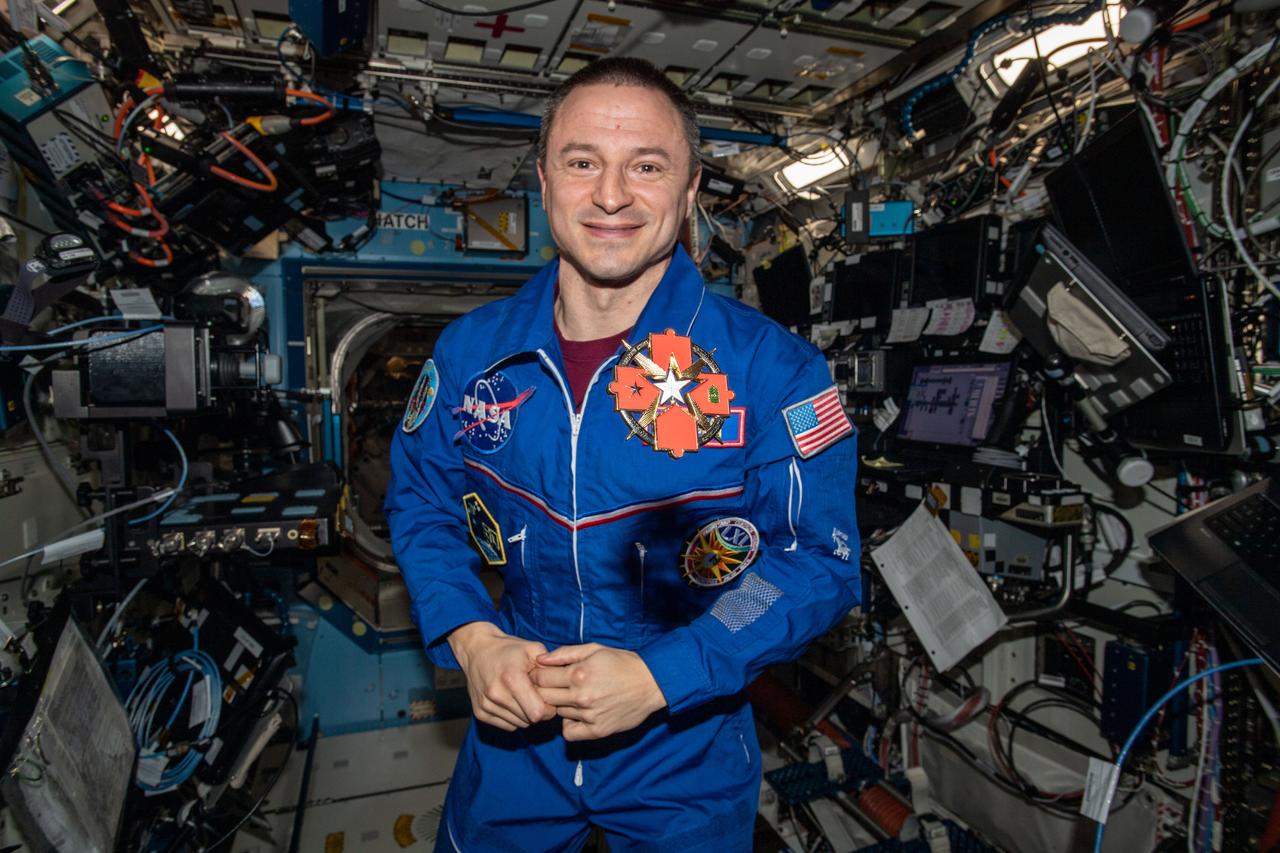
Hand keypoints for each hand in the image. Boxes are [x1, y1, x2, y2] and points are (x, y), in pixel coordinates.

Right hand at [448, 622, 556, 730]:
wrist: (477, 650)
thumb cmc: (508, 649)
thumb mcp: (533, 649)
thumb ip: (551, 667)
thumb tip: (563, 685)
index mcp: (512, 678)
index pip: (538, 712)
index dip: (549, 708)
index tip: (548, 697)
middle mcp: (497, 694)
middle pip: (530, 720)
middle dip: (538, 711)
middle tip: (537, 696)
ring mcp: (487, 705)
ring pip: (519, 725)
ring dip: (526, 715)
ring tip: (524, 696)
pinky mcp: (480, 713)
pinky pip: (507, 726)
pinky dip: (514, 717)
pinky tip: (513, 701)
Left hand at [531, 643, 667, 740]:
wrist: (651, 683)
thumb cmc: (622, 663)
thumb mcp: (594, 649)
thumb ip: (564, 653)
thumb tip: (540, 659)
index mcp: (578, 673)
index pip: (541, 678)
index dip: (538, 675)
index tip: (543, 675)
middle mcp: (581, 696)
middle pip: (544, 697)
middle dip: (544, 691)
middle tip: (554, 687)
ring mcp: (589, 715)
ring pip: (557, 713)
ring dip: (560, 706)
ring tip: (574, 697)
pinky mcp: (598, 730)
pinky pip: (569, 733)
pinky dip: (569, 725)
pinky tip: (577, 715)